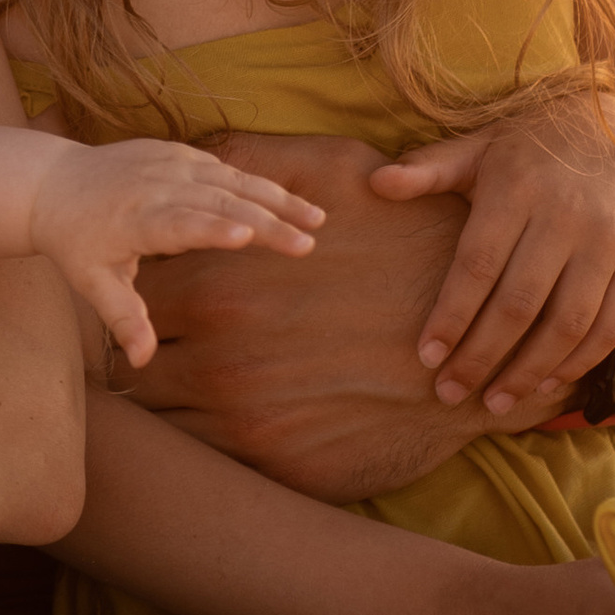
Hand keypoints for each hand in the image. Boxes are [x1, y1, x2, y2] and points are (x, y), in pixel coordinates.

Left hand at [32, 141, 322, 365]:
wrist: (54, 183)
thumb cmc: (76, 242)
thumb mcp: (91, 283)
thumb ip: (122, 317)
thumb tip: (142, 361)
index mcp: (136, 219)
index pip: (180, 223)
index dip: (213, 228)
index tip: (247, 237)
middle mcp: (158, 186)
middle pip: (219, 202)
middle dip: (266, 221)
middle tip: (307, 244)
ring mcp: (171, 164)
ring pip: (232, 180)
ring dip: (276, 199)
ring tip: (317, 219)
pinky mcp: (180, 152)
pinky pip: (226, 167)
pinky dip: (260, 183)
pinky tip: (293, 201)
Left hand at [119, 136, 497, 500]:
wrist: (483, 334)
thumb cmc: (405, 239)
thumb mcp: (333, 170)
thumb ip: (250, 157)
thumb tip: (192, 149)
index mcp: (215, 284)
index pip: (133, 295)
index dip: (141, 292)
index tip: (157, 293)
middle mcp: (217, 358)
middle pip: (132, 365)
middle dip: (144, 354)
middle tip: (165, 346)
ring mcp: (244, 421)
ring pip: (159, 420)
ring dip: (168, 402)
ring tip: (192, 385)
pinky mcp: (276, 466)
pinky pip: (205, 461)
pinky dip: (203, 441)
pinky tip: (230, 417)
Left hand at [370, 90, 614, 419]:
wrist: (614, 127)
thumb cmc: (526, 147)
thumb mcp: (476, 148)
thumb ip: (428, 170)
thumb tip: (374, 183)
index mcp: (516, 192)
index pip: (478, 266)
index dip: (452, 316)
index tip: (426, 357)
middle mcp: (566, 218)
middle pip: (520, 303)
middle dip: (482, 356)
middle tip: (449, 392)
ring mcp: (607, 242)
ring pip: (568, 323)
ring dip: (530, 370)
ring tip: (495, 403)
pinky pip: (613, 322)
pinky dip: (580, 359)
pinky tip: (546, 382)